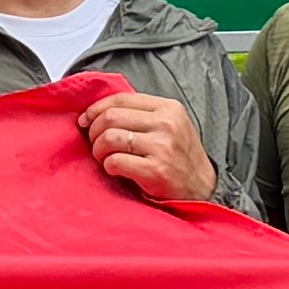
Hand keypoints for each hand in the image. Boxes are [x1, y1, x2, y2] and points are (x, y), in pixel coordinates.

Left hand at [75, 82, 209, 202]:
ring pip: (109, 138)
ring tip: (105, 158)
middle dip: (94, 132)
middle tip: (95, 145)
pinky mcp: (156, 171)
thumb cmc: (181, 158)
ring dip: (99, 150)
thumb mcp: (170, 126)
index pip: (120, 99)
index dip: (95, 109)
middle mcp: (166, 124)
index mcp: (168, 108)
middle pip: (110, 117)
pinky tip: (116, 171)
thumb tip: (98, 111)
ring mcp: (162, 147)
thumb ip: (142, 114)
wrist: (204, 189)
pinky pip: (115, 161)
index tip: (85, 121)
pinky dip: (108, 166)